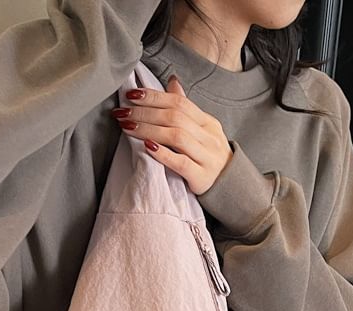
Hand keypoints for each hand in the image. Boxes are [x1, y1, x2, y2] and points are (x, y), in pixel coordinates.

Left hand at [111, 74, 233, 194]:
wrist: (229, 186)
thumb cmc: (208, 157)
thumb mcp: (201, 130)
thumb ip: (186, 110)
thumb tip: (172, 82)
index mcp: (207, 122)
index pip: (179, 102)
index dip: (154, 96)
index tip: (131, 94)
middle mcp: (208, 136)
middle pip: (175, 117)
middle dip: (145, 112)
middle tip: (122, 112)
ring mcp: (206, 156)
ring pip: (176, 137)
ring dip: (148, 130)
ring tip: (127, 127)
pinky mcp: (201, 176)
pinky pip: (180, 162)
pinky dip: (162, 154)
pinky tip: (146, 147)